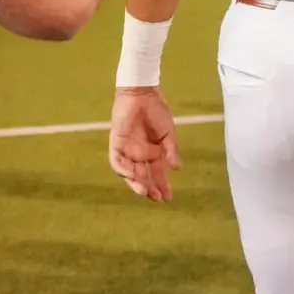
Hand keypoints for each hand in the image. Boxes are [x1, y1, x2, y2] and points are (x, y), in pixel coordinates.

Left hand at [109, 86, 179, 201]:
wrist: (143, 95)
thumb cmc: (157, 111)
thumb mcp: (168, 133)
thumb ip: (171, 150)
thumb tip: (177, 168)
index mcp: (154, 153)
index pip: (157, 174)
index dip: (162, 186)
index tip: (168, 198)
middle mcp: (140, 155)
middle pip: (143, 177)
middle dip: (149, 189)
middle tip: (156, 198)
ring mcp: (128, 150)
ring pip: (129, 173)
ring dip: (135, 183)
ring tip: (144, 191)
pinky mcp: (117, 143)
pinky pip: (116, 161)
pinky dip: (122, 169)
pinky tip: (130, 175)